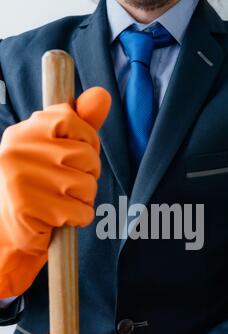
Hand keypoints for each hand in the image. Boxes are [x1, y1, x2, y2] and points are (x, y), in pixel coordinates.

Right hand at [0, 87, 110, 296]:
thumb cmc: (40, 187)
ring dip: (84, 199)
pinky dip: (80, 218)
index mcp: (22, 133)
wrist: (11, 231)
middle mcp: (17, 151)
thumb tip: (102, 94)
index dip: (86, 140)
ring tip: (63, 201)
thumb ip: (81, 124)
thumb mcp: (57, 150)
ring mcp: (22, 180)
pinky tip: (61, 218)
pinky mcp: (32, 210)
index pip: (70, 119)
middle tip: (67, 185)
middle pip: (86, 155)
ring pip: (87, 185)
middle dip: (88, 174)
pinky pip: (82, 212)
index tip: (76, 156)